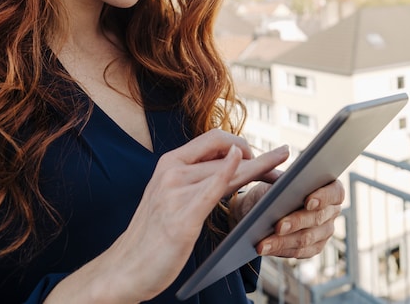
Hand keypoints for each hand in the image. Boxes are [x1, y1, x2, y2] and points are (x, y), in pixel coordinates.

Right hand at [45, 129, 288, 303]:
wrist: (124, 269)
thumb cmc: (153, 236)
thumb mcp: (171, 197)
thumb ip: (196, 179)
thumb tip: (231, 165)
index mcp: (169, 163)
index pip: (214, 138)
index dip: (242, 142)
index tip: (262, 156)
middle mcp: (171, 171)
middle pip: (226, 153)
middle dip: (260, 158)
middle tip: (285, 159)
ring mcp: (174, 193)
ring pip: (227, 171)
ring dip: (259, 169)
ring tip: (281, 174)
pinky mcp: (181, 218)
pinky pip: (212, 189)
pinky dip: (231, 173)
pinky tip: (246, 164)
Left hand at [237, 177, 344, 258]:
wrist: (261, 207)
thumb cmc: (272, 188)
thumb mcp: (275, 180)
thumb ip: (283, 182)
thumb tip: (282, 187)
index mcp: (330, 188)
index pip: (335, 192)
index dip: (323, 197)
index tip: (308, 201)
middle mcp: (331, 211)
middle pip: (318, 218)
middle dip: (296, 222)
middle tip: (278, 226)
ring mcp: (325, 231)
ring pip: (306, 238)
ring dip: (282, 241)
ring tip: (263, 243)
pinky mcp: (313, 248)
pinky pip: (298, 251)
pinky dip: (279, 250)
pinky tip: (264, 248)